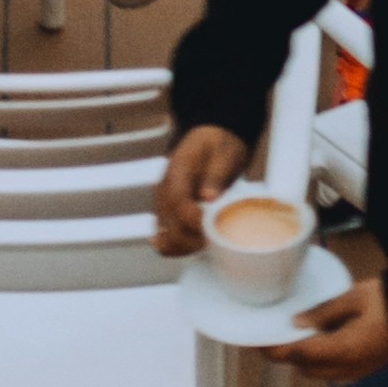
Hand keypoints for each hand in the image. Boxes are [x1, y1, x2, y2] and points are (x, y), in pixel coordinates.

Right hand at [155, 123, 249, 253]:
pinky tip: (190, 248)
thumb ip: (216, 175)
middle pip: (170, 225)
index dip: (194, 221)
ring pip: (166, 235)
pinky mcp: (167, 212)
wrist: (211, 137)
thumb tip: (208, 197)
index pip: (179, 203)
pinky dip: (178, 246)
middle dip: (193, 239)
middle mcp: (165, 189)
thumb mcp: (223, 153)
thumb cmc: (218, 146)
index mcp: (177, 171)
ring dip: (186, 246)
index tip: (213, 231)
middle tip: (217, 241)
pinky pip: (166, 235)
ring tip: (209, 245)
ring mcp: (163, 202)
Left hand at [265, 272, 387, 380]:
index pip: (299, 355)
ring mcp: (360, 376)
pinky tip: (326, 340)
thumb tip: (297, 322)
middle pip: (306, 369)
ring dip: (306, 359)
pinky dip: (324, 361)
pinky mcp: (367, 374)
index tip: (258, 342)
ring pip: (320, 374)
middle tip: (276, 334)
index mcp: (344, 350)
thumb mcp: (354, 297)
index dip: (275, 350)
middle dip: (288, 355)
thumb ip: (323, 311)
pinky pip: (336, 373)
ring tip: (300, 335)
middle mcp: (350, 370)